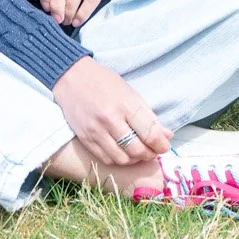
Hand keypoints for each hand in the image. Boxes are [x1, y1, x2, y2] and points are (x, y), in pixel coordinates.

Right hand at [51, 57, 171, 166]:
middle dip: (150, 154)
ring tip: (140, 153)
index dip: (162, 144)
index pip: (150, 132)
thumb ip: (148, 115)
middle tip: (154, 151)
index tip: (165, 146)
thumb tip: (166, 136)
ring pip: (122, 158)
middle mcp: (110, 119)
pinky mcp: (85, 139)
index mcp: (126, 104)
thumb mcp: (130, 93)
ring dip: (135, 160)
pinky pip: (106, 159)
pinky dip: (119, 160)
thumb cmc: (105, 82)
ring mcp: (96, 131)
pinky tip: (124, 153)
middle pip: (137, 149)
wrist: (72, 78)